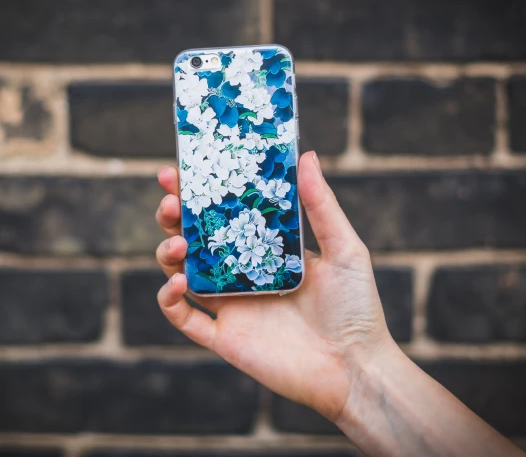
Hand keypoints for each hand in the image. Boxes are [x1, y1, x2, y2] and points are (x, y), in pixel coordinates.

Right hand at [154, 150, 393, 420]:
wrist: (355, 368)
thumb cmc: (357, 308)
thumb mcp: (344, 249)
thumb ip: (321, 205)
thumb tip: (307, 156)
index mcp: (265, 248)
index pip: (225, 212)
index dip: (200, 191)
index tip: (182, 168)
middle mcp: (242, 273)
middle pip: (194, 238)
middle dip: (174, 216)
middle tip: (169, 199)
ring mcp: (231, 306)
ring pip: (181, 273)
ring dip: (168, 253)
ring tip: (177, 243)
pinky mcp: (224, 338)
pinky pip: (184, 319)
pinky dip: (168, 300)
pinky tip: (175, 283)